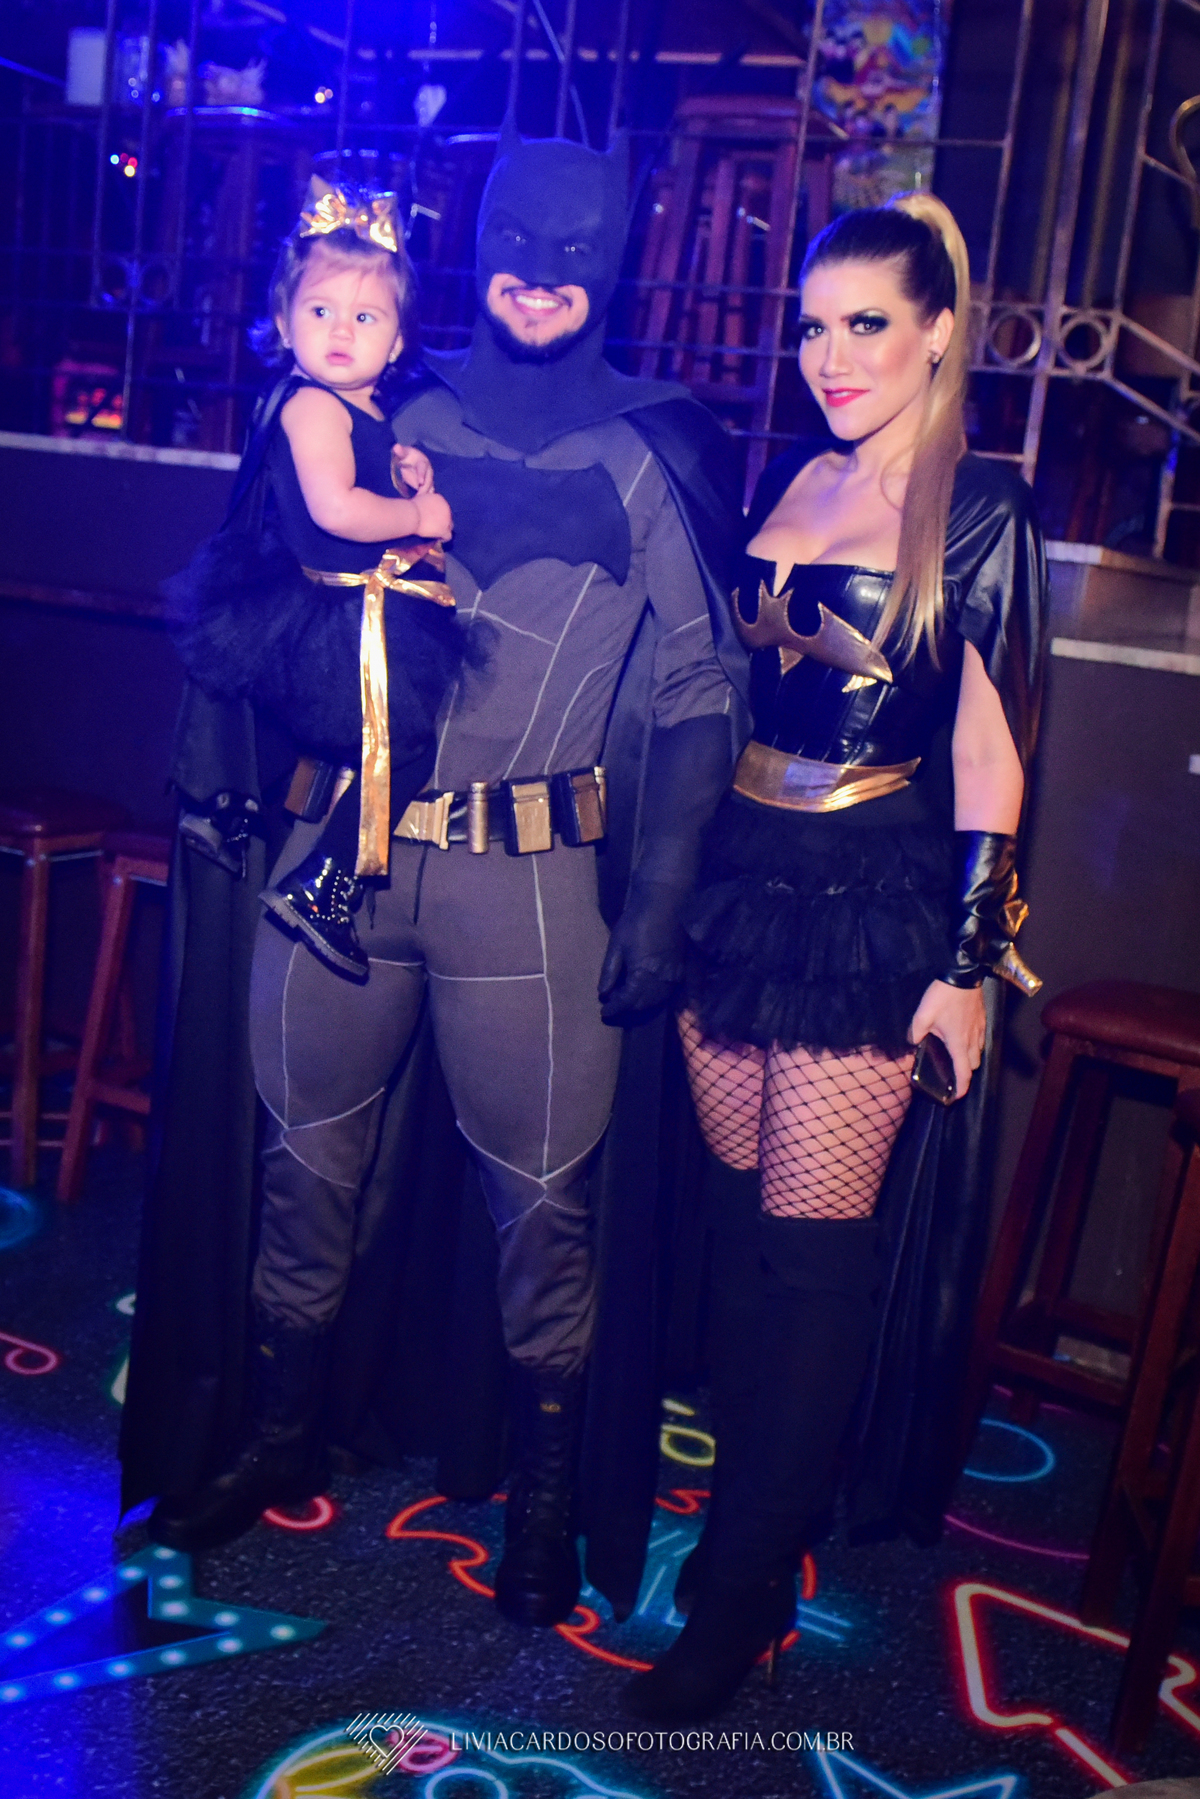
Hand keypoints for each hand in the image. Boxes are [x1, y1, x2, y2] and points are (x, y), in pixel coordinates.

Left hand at [392, 443, 433, 496]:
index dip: (422, 475)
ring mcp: (428, 479)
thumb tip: (396, 447)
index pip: (423, 468)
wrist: (410, 461)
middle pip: (429, 480)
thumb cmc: (406, 456)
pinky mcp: (426, 487)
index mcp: (422, 462)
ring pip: (430, 488)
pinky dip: (424, 499)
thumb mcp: (402, 453)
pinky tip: (418, 505)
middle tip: (420, 496)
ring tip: (419, 501)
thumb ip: (400, 451)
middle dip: (425, 488)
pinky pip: (427, 493)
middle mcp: (428, 471)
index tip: (420, 482)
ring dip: (426, 495)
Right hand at [413, 491, 452, 540]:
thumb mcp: (420, 497)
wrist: (412, 514)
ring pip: (449, 526)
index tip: (433, 518)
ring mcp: (446, 519)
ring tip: (436, 533)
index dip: (439, 514)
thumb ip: (426, 494)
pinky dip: (443, 538)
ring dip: (443, 529)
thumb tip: (431, 492)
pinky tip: (439, 539)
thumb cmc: (411, 506)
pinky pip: (448, 536)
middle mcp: (445, 507)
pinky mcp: (444, 529)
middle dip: (442, 521)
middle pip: (447, 516)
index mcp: (439, 498)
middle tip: (434, 527)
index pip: (443, 507)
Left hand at [597, 879, 684, 1025]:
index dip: (615, 1008)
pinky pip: (669, 992)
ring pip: (658, 1001)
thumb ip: (610, 971)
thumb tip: (603, 993)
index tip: (604, 1012)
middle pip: (644, 1004)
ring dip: (642, 1005)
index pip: (628, 1001)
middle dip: (627, 1009)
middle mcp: (662, 979)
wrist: (665, 902)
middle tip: (613, 1008)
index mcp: (644, 973)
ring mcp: (675, 975)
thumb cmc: (637, 920)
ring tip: (627, 1002)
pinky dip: (656, 998)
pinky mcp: (682, 969)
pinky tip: (646, 993)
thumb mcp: (617, 944)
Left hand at [908, 979, 985, 1101]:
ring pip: (979, 1052)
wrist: (963, 975)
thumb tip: (912, 1042)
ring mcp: (980, 1029)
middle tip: (953, 1072)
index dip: (962, 1087)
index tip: (957, 1096)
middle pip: (974, 1064)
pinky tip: (963, 1037)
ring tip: (957, 1055)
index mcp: (958, 1042)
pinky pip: (981, 1039)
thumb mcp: (923, 1014)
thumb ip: (916, 1032)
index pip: (963, 1072)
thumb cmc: (943, 996)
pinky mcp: (983, 1019)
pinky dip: (974, 1044)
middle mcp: (972, 1039)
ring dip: (970, 1058)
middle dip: (965, 1072)